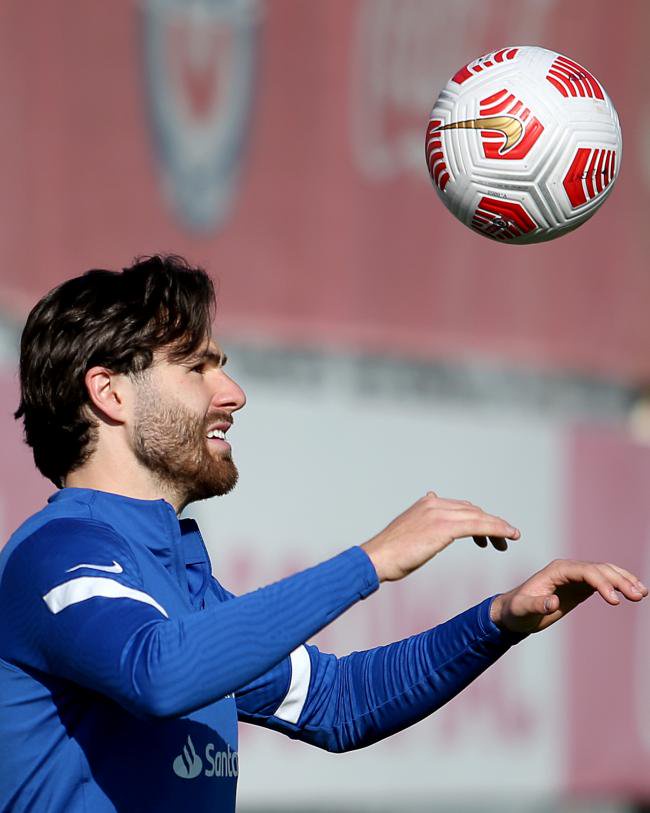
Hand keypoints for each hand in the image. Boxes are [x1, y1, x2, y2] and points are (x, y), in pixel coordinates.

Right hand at [361, 492, 519, 581]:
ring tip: (509, 540)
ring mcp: (439, 514)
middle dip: (490, 523)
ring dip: (498, 527)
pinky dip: (497, 529)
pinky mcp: (444, 528)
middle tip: (502, 540)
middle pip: (473, 510)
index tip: (488, 534)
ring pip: (479, 517)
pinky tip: (509, 536)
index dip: (478, 518)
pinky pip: (479, 525)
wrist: (377, 558)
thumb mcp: (408, 529)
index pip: (462, 507)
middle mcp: (434, 503)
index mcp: (427, 503)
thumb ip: (423, 518)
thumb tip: (431, 497)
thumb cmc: (390, 552)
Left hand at [490, 559, 647, 633]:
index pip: (584, 571)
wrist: (513, 612)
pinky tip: (634, 591)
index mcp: (556, 570)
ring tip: (642, 593)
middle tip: (638, 596)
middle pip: (599, 569)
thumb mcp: (523, 609)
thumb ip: (537, 605)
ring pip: (605, 572)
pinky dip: (619, 585)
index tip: (615, 600)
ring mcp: (576, 576)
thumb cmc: (516, 610)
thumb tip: (554, 602)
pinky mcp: (581, 586)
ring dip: (624, 580)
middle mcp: (568, 569)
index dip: (601, 583)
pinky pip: (604, 581)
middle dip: (619, 581)